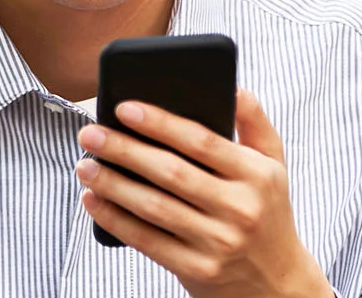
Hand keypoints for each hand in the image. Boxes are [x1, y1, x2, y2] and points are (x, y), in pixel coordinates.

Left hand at [77, 88, 332, 297]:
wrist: (276, 283)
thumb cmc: (267, 212)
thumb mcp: (274, 165)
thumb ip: (254, 121)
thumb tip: (231, 84)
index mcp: (257, 175)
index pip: (201, 141)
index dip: (160, 122)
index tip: (123, 107)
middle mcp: (240, 208)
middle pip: (171, 172)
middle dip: (124, 150)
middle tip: (90, 133)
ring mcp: (218, 242)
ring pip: (153, 207)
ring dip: (113, 184)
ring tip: (85, 164)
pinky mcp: (197, 269)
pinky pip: (147, 241)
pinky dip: (115, 219)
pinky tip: (93, 200)